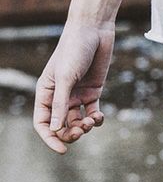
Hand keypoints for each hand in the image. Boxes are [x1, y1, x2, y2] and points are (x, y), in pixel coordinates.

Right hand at [33, 19, 114, 154]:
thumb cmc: (74, 50)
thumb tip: (55, 129)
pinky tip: (100, 117)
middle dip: (71, 133)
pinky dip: (97, 120)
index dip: (50, 138)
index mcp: (45, 92)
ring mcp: (76, 95)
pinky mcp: (92, 93)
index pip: (43, 122)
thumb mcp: (65, 78)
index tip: (63, 150)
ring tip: (92, 121)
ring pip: (78, 122)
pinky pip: (93, 114)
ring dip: (85, 127)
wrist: (94, 31)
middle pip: (61, 126)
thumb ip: (60, 103)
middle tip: (82, 130)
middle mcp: (59, 96)